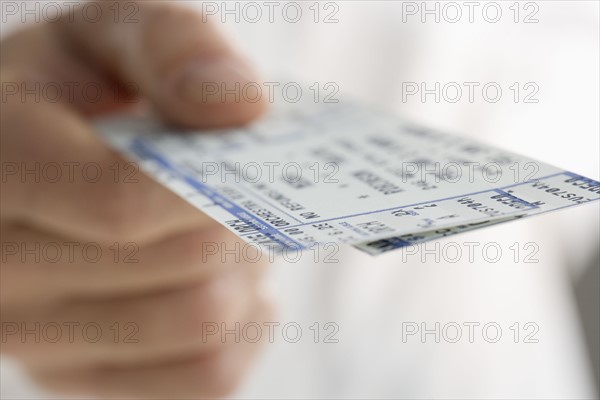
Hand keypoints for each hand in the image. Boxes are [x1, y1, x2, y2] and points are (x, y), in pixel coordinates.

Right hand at [1, 2, 271, 397]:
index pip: (119, 202)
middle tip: (238, 188)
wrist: (45, 158)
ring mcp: (37, 338)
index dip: (209, 186)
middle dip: (236, 221)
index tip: (245, 159)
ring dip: (244, 271)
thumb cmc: (80, 95)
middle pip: (182, 265)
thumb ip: (173, 47)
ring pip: (200, 323)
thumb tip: (241, 108)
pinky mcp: (82, 379)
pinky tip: (222, 283)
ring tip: (226, 230)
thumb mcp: (112, 36)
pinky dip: (242, 327)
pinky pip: (205, 376)